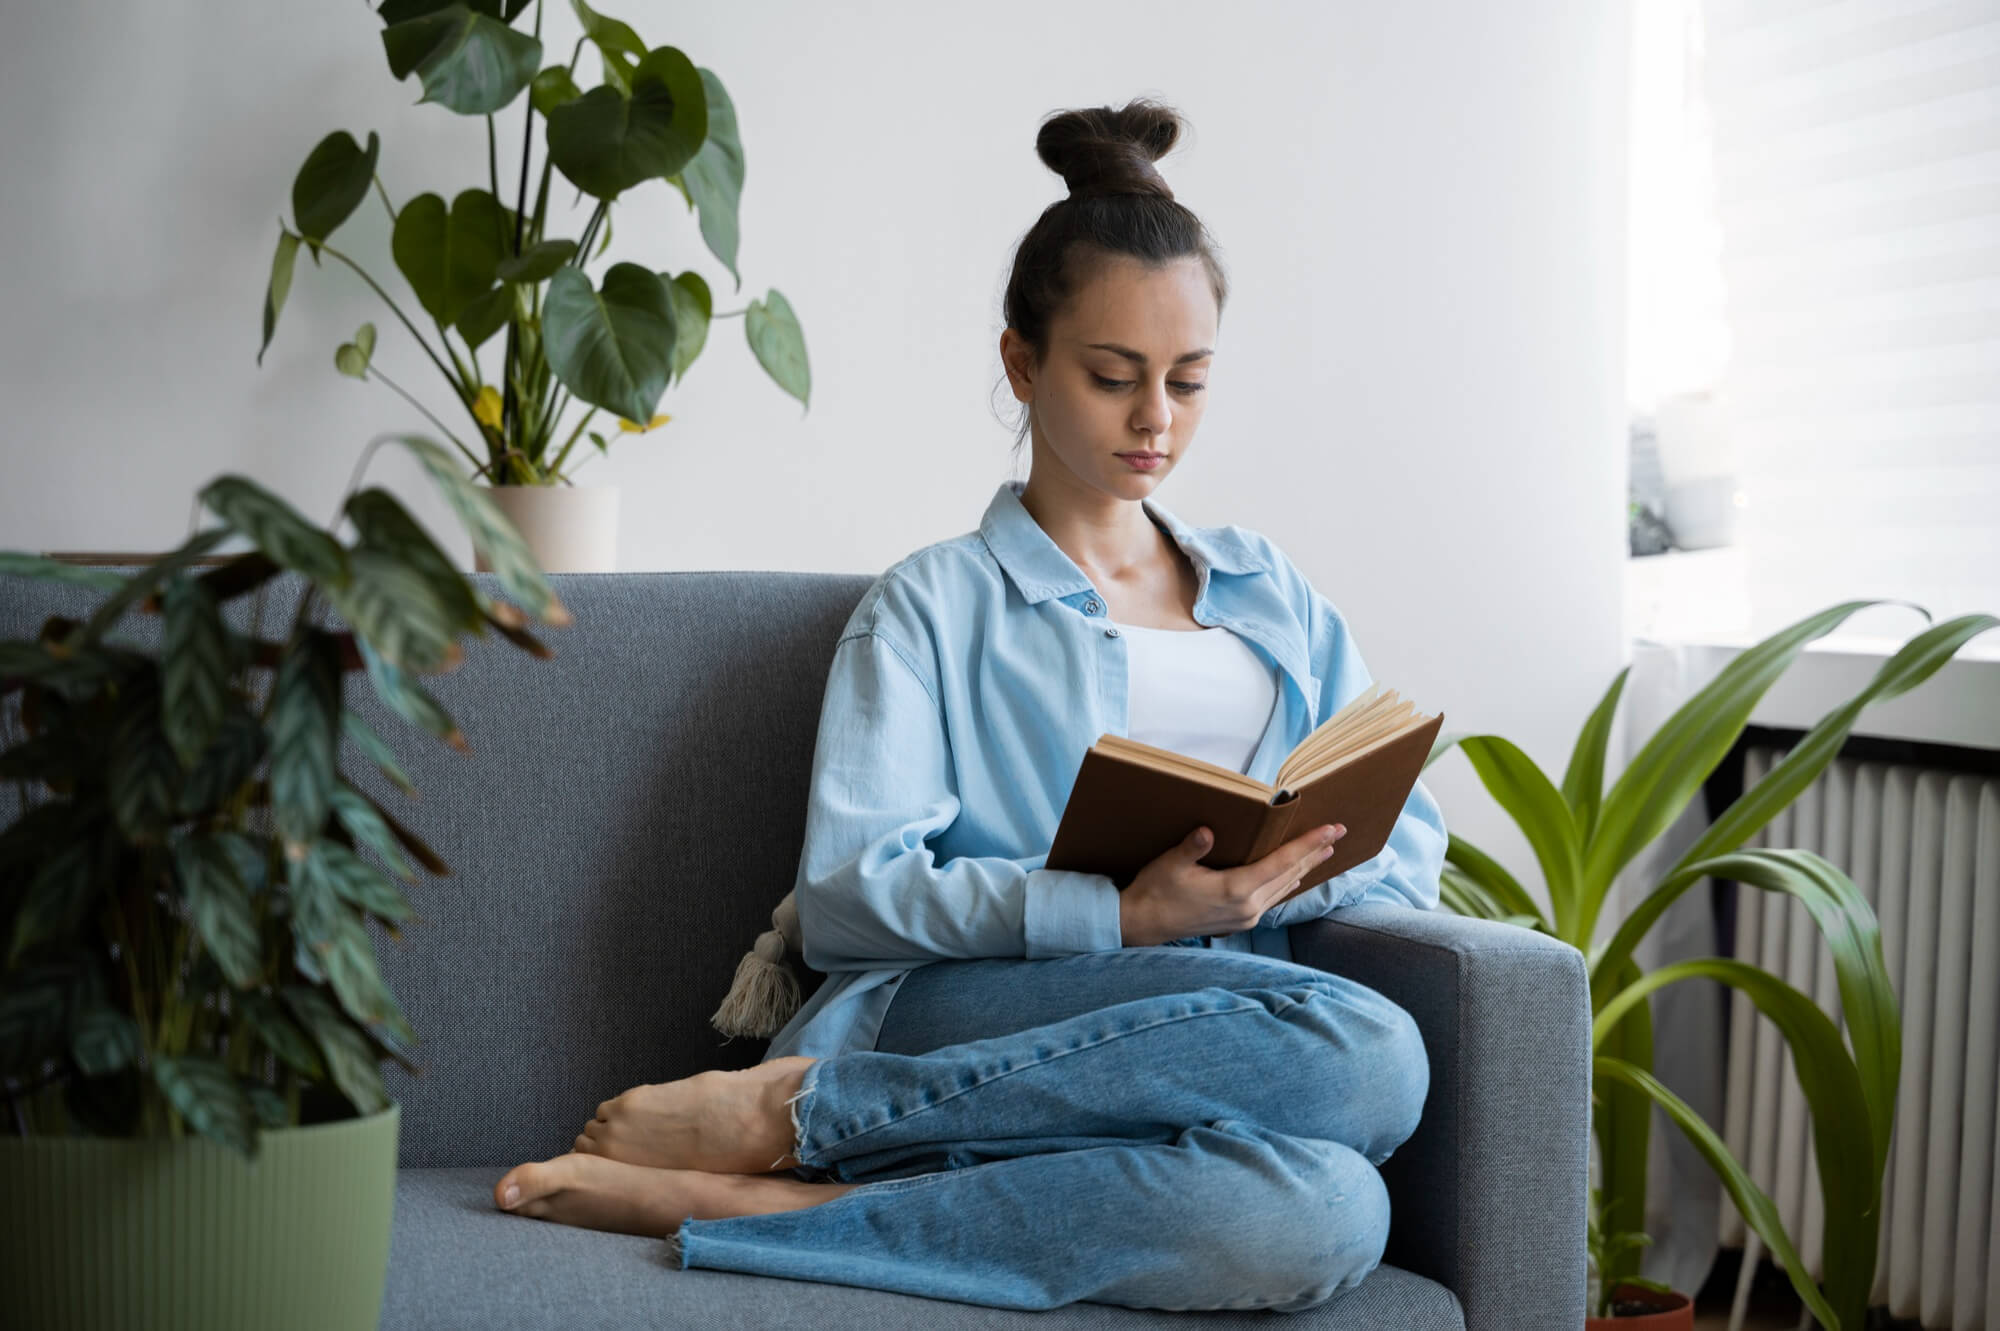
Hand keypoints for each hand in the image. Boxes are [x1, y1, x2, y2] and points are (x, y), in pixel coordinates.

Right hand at [1118, 821, 1347, 947]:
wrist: (1143, 924)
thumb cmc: (1156, 891)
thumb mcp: (1171, 864)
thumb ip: (1193, 847)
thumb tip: (1208, 831)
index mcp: (1236, 890)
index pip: (1281, 862)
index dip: (1307, 844)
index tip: (1330, 830)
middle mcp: (1248, 907)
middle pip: (1290, 875)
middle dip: (1315, 853)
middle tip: (1338, 833)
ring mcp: (1246, 917)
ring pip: (1284, 887)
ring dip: (1305, 868)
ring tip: (1324, 852)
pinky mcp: (1241, 922)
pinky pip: (1273, 898)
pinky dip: (1288, 882)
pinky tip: (1295, 877)